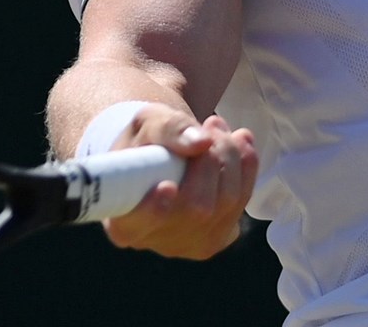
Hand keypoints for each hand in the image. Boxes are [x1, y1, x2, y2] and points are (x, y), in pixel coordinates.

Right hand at [100, 105, 258, 259]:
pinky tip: (236, 145)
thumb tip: (201, 143)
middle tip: (210, 123)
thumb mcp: (147, 123)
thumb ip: (168, 130)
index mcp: (121, 218)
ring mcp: (187, 245)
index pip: (133, 226)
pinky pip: (242, 202)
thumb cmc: (145, 140)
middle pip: (196, 208)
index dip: (153, 210)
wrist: (159, 154)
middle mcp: (152, 240)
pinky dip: (245, 168)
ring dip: (231, 157)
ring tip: (218, 128)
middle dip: (210, 159)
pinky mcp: (217, 238)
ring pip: (226, 203)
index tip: (166, 186)